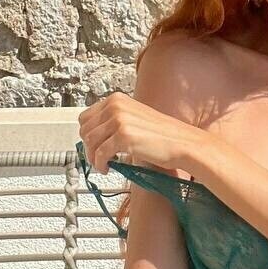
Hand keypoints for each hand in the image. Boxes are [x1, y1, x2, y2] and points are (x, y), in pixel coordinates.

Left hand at [78, 91, 205, 175]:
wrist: (183, 143)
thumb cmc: (163, 135)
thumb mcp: (135, 118)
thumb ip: (114, 122)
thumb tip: (93, 137)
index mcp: (117, 99)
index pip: (86, 116)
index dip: (88, 134)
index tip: (93, 145)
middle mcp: (116, 106)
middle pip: (84, 129)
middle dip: (88, 146)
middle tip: (97, 157)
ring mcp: (119, 120)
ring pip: (89, 142)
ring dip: (93, 157)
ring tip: (103, 164)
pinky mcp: (123, 137)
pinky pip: (100, 154)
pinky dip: (100, 164)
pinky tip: (108, 168)